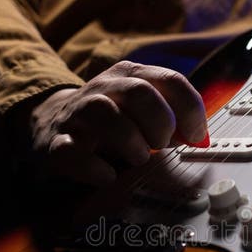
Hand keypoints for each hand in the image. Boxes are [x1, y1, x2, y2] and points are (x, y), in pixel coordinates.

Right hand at [25, 61, 207, 185]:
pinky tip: (108, 175)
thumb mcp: (142, 110)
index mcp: (131, 76)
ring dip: (131, 141)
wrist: (52, 123)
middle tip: (162, 144)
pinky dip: (95, 168)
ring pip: (104, 113)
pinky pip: (71, 151)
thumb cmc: (108, 119)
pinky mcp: (57, 142)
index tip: (197, 137)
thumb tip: (200, 138)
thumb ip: (173, 118)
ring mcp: (78, 114)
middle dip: (160, 123)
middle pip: (140, 92)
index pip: (171, 80)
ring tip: (138, 157)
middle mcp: (104, 88)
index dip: (191, 111)